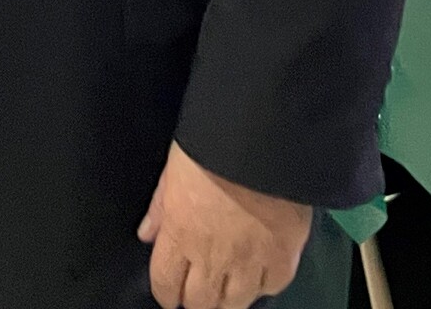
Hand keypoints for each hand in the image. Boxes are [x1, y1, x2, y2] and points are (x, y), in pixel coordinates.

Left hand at [139, 143, 310, 308]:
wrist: (263, 138)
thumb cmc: (213, 144)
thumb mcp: (175, 168)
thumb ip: (160, 207)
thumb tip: (147, 233)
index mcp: (179, 234)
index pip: (165, 284)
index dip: (166, 292)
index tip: (170, 292)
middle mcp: (211, 257)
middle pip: (201, 303)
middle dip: (196, 300)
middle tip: (200, 291)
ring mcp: (249, 262)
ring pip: (235, 304)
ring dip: (228, 298)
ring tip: (228, 287)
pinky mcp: (283, 257)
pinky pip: (271, 287)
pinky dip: (264, 284)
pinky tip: (260, 272)